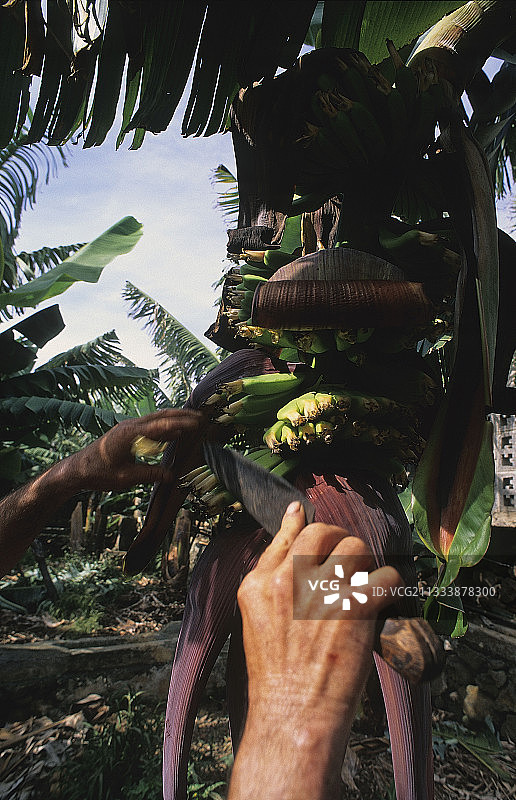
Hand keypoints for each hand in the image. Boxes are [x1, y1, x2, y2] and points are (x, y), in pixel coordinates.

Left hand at [63, 409, 206, 491]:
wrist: (78, 469)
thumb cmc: (99, 473)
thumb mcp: (125, 478)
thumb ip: (150, 475)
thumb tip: (172, 477)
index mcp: (130, 434)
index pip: (160, 426)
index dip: (180, 424)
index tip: (197, 424)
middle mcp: (131, 426)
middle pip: (161, 416)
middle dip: (182, 415)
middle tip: (201, 417)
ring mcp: (129, 427)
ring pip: (156, 418)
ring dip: (174, 418)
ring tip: (193, 420)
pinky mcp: (128, 432)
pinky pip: (150, 425)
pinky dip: (164, 425)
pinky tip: (173, 431)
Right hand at [229, 501, 403, 799]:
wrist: (292, 715)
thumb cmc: (275, 675)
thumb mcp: (255, 620)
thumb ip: (271, 580)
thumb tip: (288, 540)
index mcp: (259, 583)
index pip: (286, 535)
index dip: (302, 524)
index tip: (305, 513)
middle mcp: (288, 579)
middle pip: (323, 532)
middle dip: (340, 541)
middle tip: (347, 561)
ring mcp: (322, 591)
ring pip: (356, 547)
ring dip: (366, 563)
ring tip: (364, 582)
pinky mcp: (355, 607)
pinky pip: (385, 575)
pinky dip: (391, 584)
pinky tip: (385, 597)